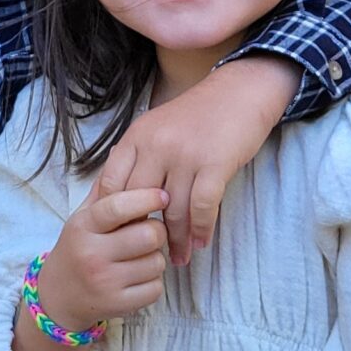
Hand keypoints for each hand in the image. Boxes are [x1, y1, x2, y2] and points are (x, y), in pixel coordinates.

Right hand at [33, 170, 170, 332]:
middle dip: (156, 232)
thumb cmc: (79, 248)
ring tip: (138, 257)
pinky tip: (136, 278)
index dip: (146, 198)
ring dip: (155, 258)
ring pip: (156, 262)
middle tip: (148, 233)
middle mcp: (91, 254)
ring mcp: (104, 282)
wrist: (59, 297)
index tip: (163, 195)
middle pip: (149, 234)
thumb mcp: (83, 217)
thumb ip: (104, 187)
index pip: (118, 206)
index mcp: (83, 226)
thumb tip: (121, 148)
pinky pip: (155, 288)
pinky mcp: (117, 304)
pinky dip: (152, 283)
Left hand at [100, 56, 294, 262]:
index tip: (119, 237)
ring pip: (173, 210)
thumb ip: (137, 157)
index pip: (110, 185)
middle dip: (142, 234)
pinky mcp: (214, 163)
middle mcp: (156, 145)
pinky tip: (201, 243)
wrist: (240, 92)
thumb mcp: (156, 127)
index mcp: (136, 137)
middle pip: (139, 202)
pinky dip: (202, 229)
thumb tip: (115, 197)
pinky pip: (203, 207)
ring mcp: (185, 155)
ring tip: (178, 258)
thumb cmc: (197, 115)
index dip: (112, 216)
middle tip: (148, 255)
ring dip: (177, 240)